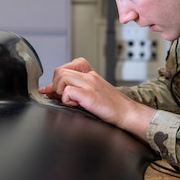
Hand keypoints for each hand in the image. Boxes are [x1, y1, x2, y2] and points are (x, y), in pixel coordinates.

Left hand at [38, 58, 154, 139]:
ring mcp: (90, 84)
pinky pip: (68, 91)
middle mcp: (89, 76)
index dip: (56, 78)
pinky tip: (76, 106)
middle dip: (55, 85)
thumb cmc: (112, 106)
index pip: (66, 66)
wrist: (128, 113)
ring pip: (62, 77)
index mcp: (90, 74)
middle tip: (60, 97)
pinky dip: (67, 100)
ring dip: (59, 90)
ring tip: (69, 101)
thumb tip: (51, 90)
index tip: (52, 90)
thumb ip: (75, 89)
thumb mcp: (93, 92)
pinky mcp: (89, 95)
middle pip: (60, 70)